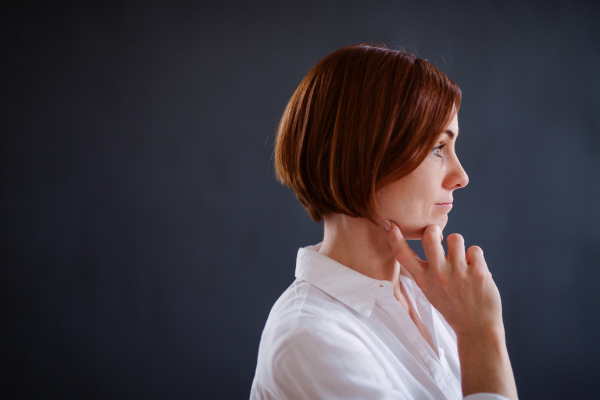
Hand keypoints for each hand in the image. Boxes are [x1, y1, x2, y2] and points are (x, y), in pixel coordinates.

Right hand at [383, 221, 502, 336]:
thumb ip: (424, 271)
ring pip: (455, 238)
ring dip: (459, 245)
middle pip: (430, 236)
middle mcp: (438, 275)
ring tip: (461, 258)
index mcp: (424, 280)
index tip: (389, 224)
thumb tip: (418, 246)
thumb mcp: (430, 291)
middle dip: (434, 229)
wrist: (477, 328)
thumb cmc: (452, 307)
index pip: (404, 256)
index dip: (395, 238)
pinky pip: (474, 250)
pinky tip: (475, 270)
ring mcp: (459, 273)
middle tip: (439, 236)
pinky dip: (475, 258)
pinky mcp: (478, 272)